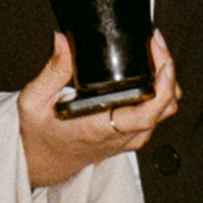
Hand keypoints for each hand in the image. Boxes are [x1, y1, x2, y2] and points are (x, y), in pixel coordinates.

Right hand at [18, 30, 179, 188]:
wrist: (44, 161)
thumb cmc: (39, 134)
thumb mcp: (34, 101)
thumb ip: (52, 71)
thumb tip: (64, 42)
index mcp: (98, 127)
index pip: (144, 114)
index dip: (162, 87)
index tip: (162, 60)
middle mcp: (120, 135)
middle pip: (164, 108)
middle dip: (168, 72)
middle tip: (155, 44)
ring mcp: (129, 138)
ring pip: (165, 111)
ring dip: (167, 81)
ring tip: (154, 52)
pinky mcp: (131, 135)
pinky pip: (157, 114)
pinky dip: (160, 90)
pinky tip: (149, 70)